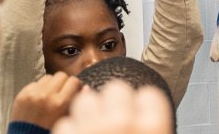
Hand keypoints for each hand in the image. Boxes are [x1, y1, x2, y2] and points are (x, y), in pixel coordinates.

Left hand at [12, 72, 85, 129]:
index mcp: (60, 103)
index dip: (76, 85)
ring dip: (51, 84)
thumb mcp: (66, 119)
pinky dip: (38, 89)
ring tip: (49, 97)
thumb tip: (86, 88)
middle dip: (64, 83)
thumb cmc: (48, 131)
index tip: (74, 90)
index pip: (73, 81)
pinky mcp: (22, 95)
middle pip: (61, 75)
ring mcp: (32, 94)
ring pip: (48, 77)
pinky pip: (34, 83)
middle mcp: (46, 96)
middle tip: (62, 92)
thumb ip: (76, 103)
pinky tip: (38, 100)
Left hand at [52, 81, 173, 133]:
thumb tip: (146, 109)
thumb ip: (150, 126)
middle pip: (116, 89)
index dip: (144, 104)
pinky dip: (70, 131)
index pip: (150, 96)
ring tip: (92, 128)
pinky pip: (66, 122)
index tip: (139, 111)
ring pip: (85, 100)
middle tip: (113, 122)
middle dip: (113, 102)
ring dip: (88, 112)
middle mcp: (123, 125)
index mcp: (152, 129)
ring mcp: (92, 130)